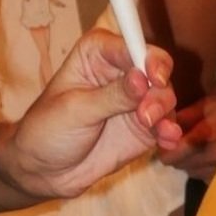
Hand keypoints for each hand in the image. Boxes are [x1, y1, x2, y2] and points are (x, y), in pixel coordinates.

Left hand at [0, 28, 180, 199]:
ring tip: (153, 129)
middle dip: (158, 89)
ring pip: (164, 95)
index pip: (129, 45)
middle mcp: (119, 71)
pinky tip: (168, 141)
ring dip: (164, 111)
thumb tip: (142, 78)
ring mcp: (135, 99)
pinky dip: (170, 130)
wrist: (44, 170)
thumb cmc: (48, 130)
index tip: (154, 78)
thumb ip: (112, 96)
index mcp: (96, 54)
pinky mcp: (144, 126)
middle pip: (155, 68)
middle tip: (147, 115)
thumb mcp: (76, 110)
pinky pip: (166, 123)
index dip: (147, 58)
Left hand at [161, 86, 215, 179]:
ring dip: (189, 164)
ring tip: (197, 151)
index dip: (164, 150)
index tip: (163, 144)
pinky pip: (207, 179)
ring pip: (193, 173)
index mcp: (210, 131)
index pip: (176, 151)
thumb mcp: (210, 104)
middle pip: (181, 165)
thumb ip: (184, 116)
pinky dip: (203, 171)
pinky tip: (210, 159)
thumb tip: (159, 128)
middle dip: (175, 156)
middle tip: (179, 146)